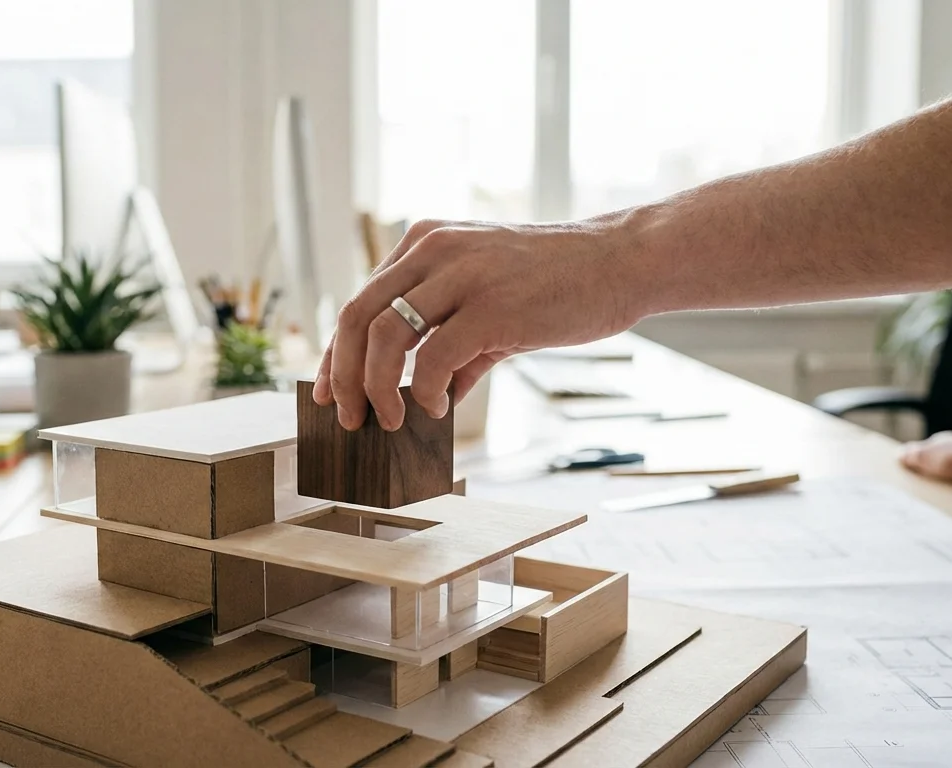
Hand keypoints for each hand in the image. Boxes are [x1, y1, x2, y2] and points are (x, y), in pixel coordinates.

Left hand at [312, 218, 643, 430]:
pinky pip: (432, 357)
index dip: (336, 352)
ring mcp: (461, 274)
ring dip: (375, 387)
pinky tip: (436, 408)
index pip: (360, 300)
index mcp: (426, 242)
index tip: (330, 392)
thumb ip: (455, 343)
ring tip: (390, 419)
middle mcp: (434, 249)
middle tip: (349, 417)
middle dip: (342, 374)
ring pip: (383, 335)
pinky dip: (423, 391)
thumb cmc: (558, 283)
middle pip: (355, 316)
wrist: (621, 262)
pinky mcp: (491, 306)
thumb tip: (431, 396)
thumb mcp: (491, 301)